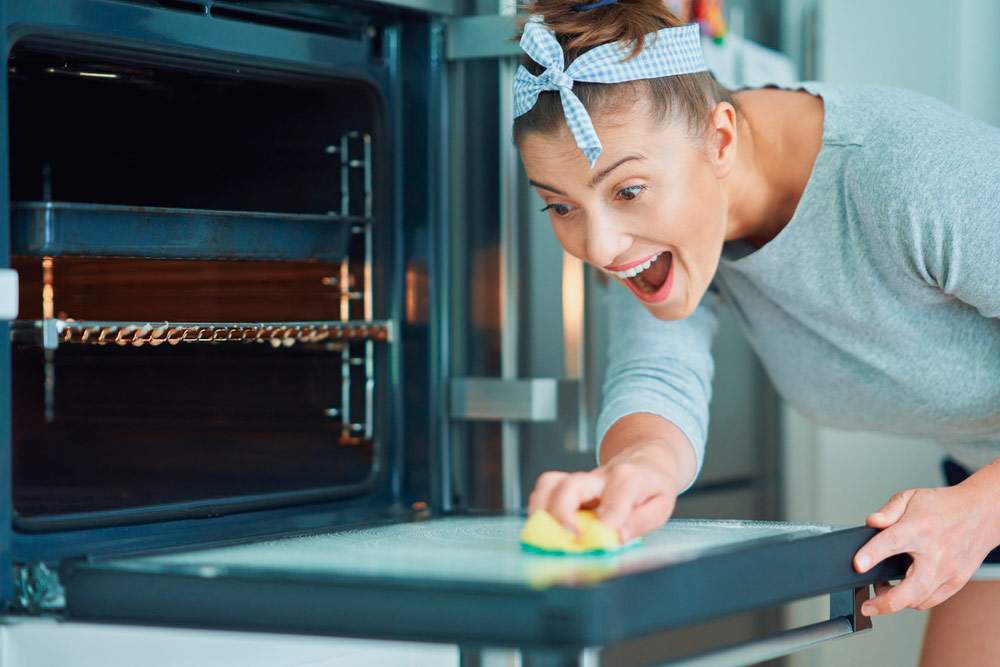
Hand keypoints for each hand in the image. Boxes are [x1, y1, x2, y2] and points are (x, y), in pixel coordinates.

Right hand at [526, 440, 683, 542]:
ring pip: (550, 484)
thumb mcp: (661, 506)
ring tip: (547, 535)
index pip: (614, 501)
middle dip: (563, 514)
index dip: (605, 523)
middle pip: (571, 486)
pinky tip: (545, 527)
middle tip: (568, 539)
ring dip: (543, 511)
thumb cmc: (652, 487)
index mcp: (628, 480)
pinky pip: (545, 489)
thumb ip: (640, 522)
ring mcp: (581, 479)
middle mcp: (599, 476)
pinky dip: (539, 508)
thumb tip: (617, 537)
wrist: (645, 462)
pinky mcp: (568, 484)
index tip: (599, 543)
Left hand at [853, 480, 999, 615]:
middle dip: (885, 603)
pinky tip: (904, 590)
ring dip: (898, 601)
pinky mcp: (956, 582)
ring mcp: (949, 571)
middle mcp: (936, 554)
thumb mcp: (911, 497)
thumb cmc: (945, 506)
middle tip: (867, 606)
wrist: (981, 513)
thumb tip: (870, 522)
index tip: (858, 566)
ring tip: (883, 590)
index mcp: (919, 529)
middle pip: (911, 588)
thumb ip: (887, 511)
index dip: (872, 555)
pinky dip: (915, 600)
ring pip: (920, 600)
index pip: (892, 542)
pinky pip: (932, 600)